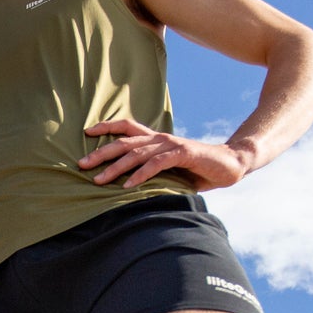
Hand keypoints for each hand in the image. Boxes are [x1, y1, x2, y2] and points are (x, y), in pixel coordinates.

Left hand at [78, 120, 251, 190]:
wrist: (231, 164)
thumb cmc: (199, 170)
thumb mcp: (171, 171)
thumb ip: (153, 173)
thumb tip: (129, 186)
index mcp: (156, 139)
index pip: (127, 126)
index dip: (107, 127)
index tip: (86, 132)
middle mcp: (160, 138)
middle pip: (124, 141)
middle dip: (101, 152)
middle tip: (81, 164)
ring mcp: (171, 145)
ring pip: (136, 152)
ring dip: (116, 167)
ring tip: (99, 180)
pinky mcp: (182, 154)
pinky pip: (156, 164)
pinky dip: (140, 175)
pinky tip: (127, 186)